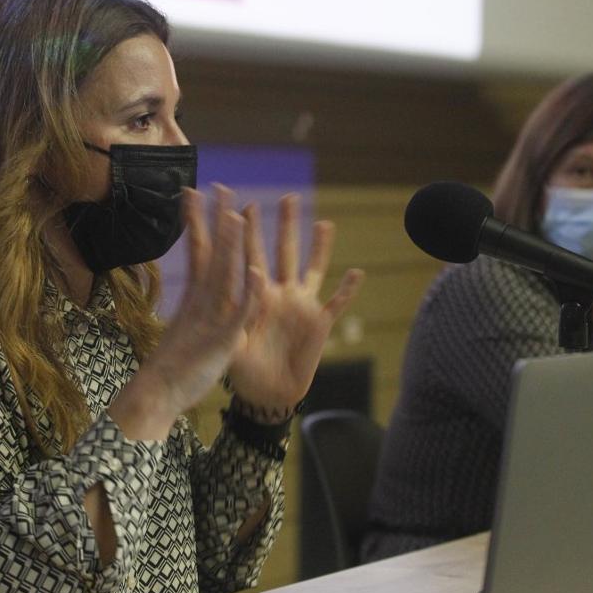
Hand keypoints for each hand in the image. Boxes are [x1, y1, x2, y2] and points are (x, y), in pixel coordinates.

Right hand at [110, 185, 263, 439]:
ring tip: (238, 215)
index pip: (198, 252)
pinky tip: (259, 273)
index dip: (199, 223)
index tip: (195, 195)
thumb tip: (199, 301)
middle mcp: (201, 301)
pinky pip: (239, 314)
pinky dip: (249, 295)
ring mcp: (210, 318)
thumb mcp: (190, 333)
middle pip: (211, 253)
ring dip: (231, 246)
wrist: (157, 394)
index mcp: (195, 298)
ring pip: (224, 275)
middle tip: (220, 188)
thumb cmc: (173, 367)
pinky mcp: (221, 339)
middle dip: (216, 220)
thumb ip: (200, 314)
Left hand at [225, 193, 363, 414]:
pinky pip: (337, 303)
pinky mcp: (319, 323)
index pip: (251, 255)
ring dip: (320, 247)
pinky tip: (358, 272)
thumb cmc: (243, 370)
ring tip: (324, 223)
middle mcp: (280, 294)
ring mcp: (302, 306)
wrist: (267, 395)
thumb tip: (252, 271)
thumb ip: (242, 308)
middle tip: (288, 197)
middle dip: (287, 225)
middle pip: (285, 251)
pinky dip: (347, 290)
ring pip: (314, 268)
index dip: (248, 230)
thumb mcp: (234, 339)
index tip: (245, 203)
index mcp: (256, 296)